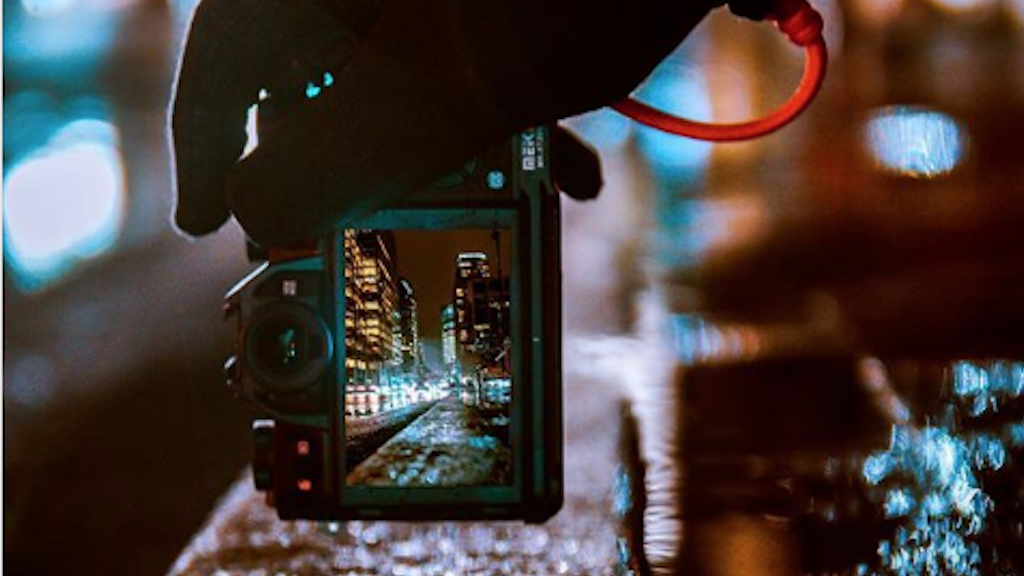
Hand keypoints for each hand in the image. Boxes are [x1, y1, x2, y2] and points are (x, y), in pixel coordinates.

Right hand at [170, 0, 754, 245]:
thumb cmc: (577, 0)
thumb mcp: (451, 95)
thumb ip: (336, 160)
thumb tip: (255, 216)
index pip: (223, 50)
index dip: (206, 145)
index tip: (208, 224)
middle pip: (315, 73)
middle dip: (355, 171)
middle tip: (367, 236)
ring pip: (402, 76)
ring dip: (455, 160)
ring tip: (511, 216)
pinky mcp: (482, 6)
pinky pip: (466, 59)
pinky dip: (506, 120)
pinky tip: (571, 172)